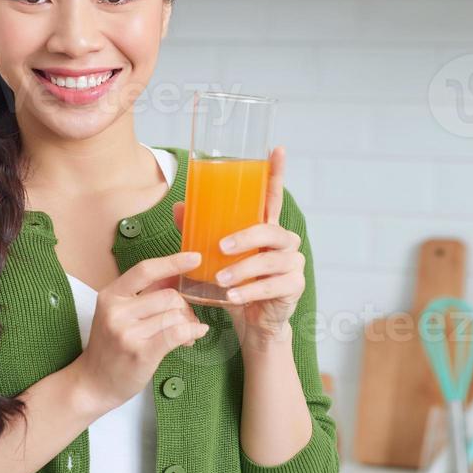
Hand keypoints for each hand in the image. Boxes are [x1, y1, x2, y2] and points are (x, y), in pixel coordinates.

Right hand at [72, 251, 208, 415]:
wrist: (93, 384)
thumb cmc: (111, 347)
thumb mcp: (118, 314)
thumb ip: (143, 295)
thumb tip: (177, 277)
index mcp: (110, 295)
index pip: (145, 270)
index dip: (173, 262)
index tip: (195, 258)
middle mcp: (116, 311)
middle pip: (168, 296)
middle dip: (184, 307)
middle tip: (186, 320)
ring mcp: (127, 333)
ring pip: (175, 315)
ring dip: (188, 323)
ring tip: (186, 335)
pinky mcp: (140, 353)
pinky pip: (177, 333)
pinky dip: (192, 332)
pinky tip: (196, 334)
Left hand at [174, 145, 303, 344]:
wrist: (254, 323)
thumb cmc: (236, 284)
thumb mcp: (215, 259)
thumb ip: (199, 232)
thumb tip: (178, 206)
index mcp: (266, 229)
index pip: (272, 197)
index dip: (276, 173)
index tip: (277, 149)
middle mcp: (284, 242)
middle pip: (271, 231)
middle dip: (246, 237)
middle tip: (221, 247)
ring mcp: (292, 264)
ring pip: (270, 260)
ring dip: (243, 269)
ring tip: (221, 279)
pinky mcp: (294, 287)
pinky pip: (273, 285)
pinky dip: (251, 291)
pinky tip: (233, 296)